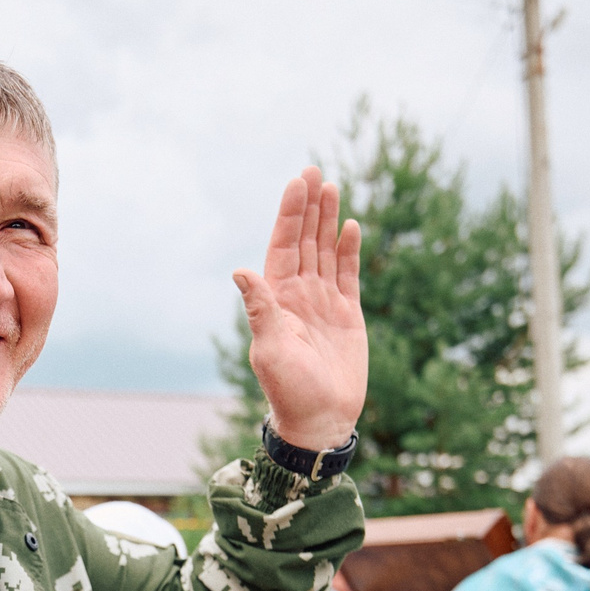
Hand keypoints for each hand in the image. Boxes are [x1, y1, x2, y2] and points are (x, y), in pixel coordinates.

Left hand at [234, 166, 366, 453]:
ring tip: (331, 187)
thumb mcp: (270, 348)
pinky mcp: (347, 314)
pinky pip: (348, 275)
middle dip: (308, 207)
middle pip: (304, 241)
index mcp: (276, 299)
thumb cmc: (289, 389)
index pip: (284, 246)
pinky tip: (349, 226)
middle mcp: (298, 295)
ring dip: (327, 221)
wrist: (320, 419)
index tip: (298, 183)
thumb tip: (240, 271)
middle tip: (313, 171)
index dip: (290, 214)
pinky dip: (348, 251)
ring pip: (326, 252)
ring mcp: (323, 303)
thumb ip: (260, 308)